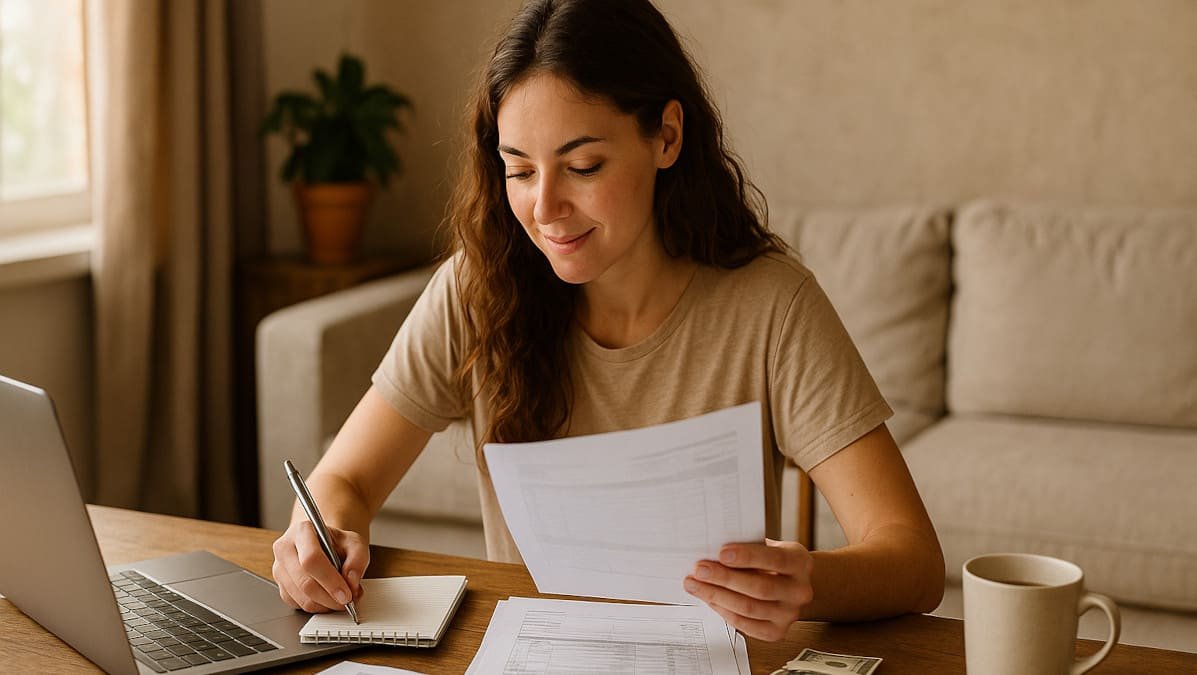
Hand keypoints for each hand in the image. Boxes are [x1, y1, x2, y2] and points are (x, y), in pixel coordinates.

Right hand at [271, 519, 369, 612]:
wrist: (322, 544)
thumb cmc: (336, 542)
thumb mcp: (355, 543)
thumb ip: (358, 560)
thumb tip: (351, 582)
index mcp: (301, 531)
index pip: (311, 559)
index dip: (330, 580)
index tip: (346, 594)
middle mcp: (285, 548)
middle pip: (304, 582)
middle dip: (329, 597)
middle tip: (347, 601)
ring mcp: (279, 569)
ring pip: (300, 597)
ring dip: (324, 605)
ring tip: (340, 600)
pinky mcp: (280, 586)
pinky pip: (297, 605)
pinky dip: (316, 607)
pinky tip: (328, 599)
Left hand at [683, 538, 813, 640]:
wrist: (791, 584)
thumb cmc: (771, 560)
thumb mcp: (767, 547)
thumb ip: (747, 547)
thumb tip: (711, 550)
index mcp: (800, 563)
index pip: (775, 559)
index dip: (747, 557)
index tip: (721, 553)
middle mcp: (799, 591)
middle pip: (760, 588)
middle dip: (725, 579)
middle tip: (699, 570)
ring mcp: (789, 614)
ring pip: (749, 608)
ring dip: (717, 596)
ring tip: (695, 584)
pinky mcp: (776, 631)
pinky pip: (746, 624)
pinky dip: (723, 611)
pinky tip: (708, 599)